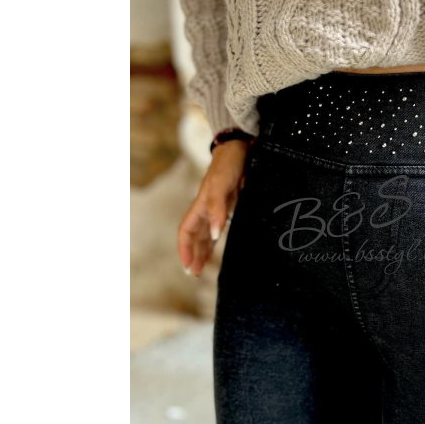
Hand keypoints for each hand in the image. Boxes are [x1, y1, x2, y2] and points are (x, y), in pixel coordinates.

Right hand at [177, 139, 251, 276]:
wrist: (239, 149)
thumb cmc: (228, 166)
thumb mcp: (220, 186)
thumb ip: (216, 210)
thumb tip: (215, 234)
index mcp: (199, 206)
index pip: (186, 232)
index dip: (185, 250)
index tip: (188, 267)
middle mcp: (205, 209)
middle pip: (195, 237)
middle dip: (193, 255)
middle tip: (194, 274)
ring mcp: (216, 208)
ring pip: (205, 234)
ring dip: (202, 251)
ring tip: (202, 268)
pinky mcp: (227, 206)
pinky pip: (216, 228)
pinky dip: (214, 240)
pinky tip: (216, 247)